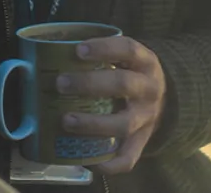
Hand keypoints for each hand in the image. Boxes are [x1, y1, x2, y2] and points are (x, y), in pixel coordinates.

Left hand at [57, 36, 166, 173]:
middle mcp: (149, 89)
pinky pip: (128, 158)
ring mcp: (147, 118)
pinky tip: (86, 160)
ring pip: (123, 124)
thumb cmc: (129, 71)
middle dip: (89, 84)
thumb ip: (97, 55)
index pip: (128, 50)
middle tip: (60, 84)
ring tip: (65, 120)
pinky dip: (108, 163)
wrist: (163, 100)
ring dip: (92, 123)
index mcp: (144, 62)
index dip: (104, 48)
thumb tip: (47, 52)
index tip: (78, 50)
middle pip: (123, 85)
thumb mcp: (123, 57)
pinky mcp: (142, 142)